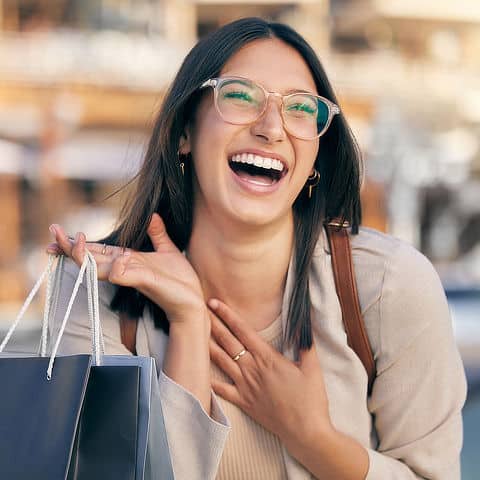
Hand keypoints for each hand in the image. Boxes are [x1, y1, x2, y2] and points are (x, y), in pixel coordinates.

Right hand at [47, 214, 206, 323]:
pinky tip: (119, 257)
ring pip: (99, 267)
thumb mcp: (168, 251)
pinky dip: (117, 267)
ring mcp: (132, 276)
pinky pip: (121, 275)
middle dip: (70, 247)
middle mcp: (125, 268)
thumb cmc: (179, 279)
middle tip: (52, 231)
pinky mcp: (143, 282)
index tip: (57, 234)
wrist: (192, 300)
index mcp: (128, 260)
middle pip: (90, 258)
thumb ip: (157, 234)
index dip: (78, 244)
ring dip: (84, 256)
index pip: (98, 250)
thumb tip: (152, 215)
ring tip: (73, 240)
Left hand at [208, 299, 332, 448]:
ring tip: (195, 333)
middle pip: (228, 341)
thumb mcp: (312, 368)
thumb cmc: (310, 399)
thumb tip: (304, 324)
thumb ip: (306, 344)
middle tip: (201, 309)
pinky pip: (222, 390)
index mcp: (267, 357)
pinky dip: (210, 380)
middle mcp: (252, 368)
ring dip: (208, 345)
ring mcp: (245, 385)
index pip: (243, 330)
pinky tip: (199, 373)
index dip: (228, 315)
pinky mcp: (243, 402)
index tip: (215, 303)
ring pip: (221, 360)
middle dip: (214, 323)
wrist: (305, 431)